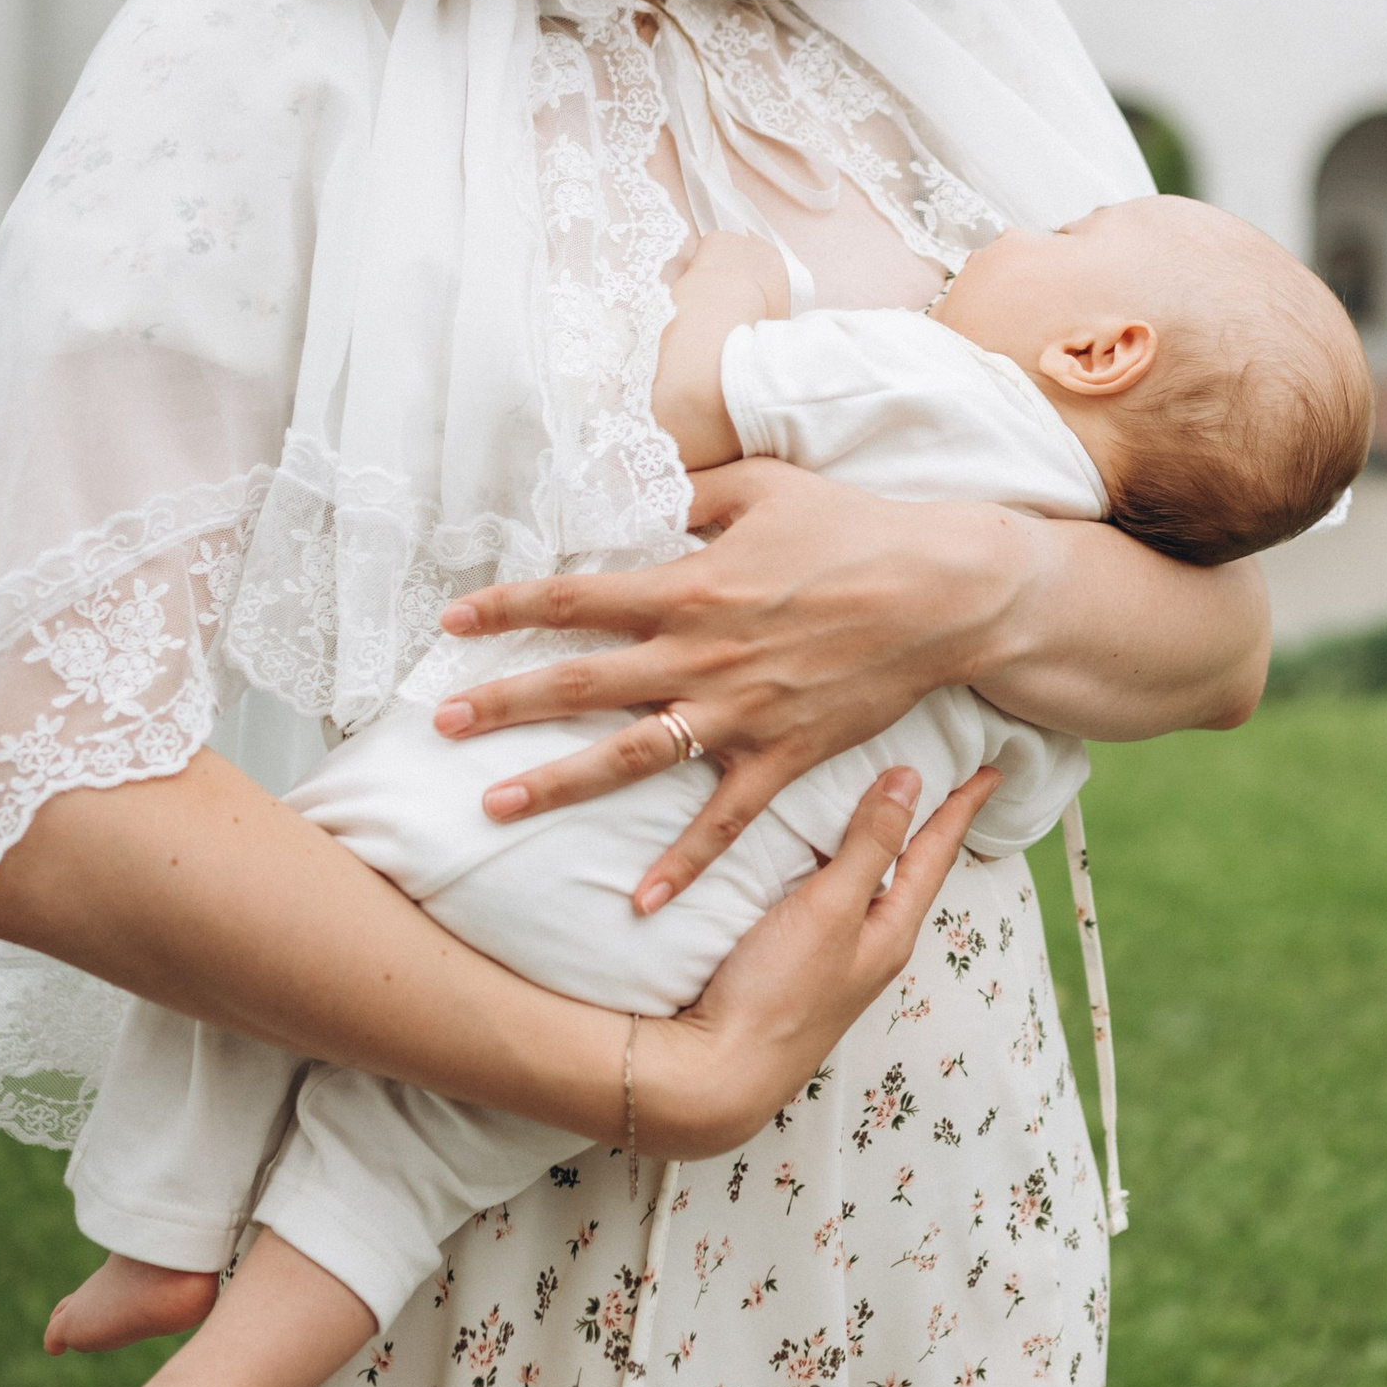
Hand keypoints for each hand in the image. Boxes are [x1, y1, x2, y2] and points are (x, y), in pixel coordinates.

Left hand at [433, 461, 1033, 903]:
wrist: (944, 591)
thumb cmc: (855, 528)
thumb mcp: (765, 484)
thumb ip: (691, 488)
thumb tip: (639, 486)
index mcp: (691, 584)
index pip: (577, 599)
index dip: (508, 608)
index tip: (451, 622)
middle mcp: (702, 653)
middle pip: (582, 683)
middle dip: (504, 702)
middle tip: (441, 723)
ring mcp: (741, 711)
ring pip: (631, 756)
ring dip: (558, 783)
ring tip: (494, 805)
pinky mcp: (784, 754)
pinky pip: (724, 820)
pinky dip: (682, 864)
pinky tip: (638, 901)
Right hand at [636, 762, 997, 1156]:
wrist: (718, 1073)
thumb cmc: (778, 992)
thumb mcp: (831, 909)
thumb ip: (869, 845)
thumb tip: (909, 781)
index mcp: (891, 932)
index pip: (936, 855)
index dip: (960, 809)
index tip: (990, 772)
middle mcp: (871, 946)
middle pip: (911, 872)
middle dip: (929, 827)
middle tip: (949, 784)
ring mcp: (835, 959)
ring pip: (870, 886)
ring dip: (882, 844)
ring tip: (888, 808)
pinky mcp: (798, 965)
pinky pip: (833, 899)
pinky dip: (838, 865)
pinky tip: (818, 858)